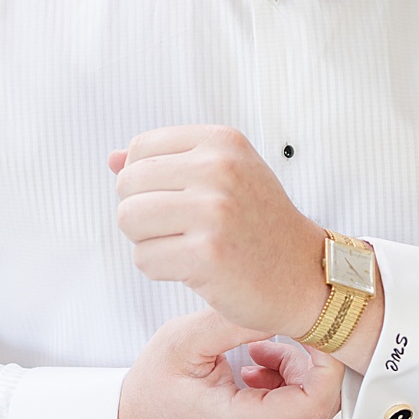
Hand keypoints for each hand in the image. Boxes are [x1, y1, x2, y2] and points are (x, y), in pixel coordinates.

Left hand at [111, 125, 328, 339]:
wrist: (306, 276)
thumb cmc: (259, 224)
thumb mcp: (225, 175)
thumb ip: (168, 161)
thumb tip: (112, 158)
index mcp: (221, 142)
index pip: (139, 148)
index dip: (145, 181)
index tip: (178, 200)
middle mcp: (219, 169)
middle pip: (127, 184)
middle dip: (142, 212)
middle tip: (180, 229)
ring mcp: (214, 211)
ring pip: (128, 219)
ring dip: (147, 241)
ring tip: (184, 246)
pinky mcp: (207, 254)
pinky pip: (144, 258)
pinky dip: (161, 269)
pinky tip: (195, 269)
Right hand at [116, 309, 343, 418]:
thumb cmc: (150, 397)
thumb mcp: (183, 342)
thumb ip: (235, 322)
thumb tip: (279, 307)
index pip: (317, 397)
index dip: (325, 358)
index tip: (311, 331)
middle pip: (323, 403)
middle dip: (307, 362)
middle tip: (274, 338)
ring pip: (314, 411)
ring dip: (296, 376)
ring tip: (257, 356)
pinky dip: (288, 393)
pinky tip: (257, 377)